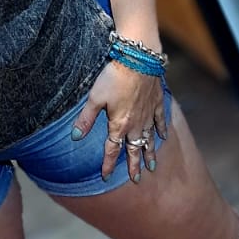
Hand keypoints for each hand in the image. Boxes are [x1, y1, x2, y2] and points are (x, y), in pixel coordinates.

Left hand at [70, 57, 167, 181]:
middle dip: (134, 165)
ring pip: (149, 139)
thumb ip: (86, 119)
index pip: (112, 150)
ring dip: (150, 153)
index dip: (109, 165)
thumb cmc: (114, 76)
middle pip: (134, 149)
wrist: (139, 59)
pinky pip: (160, 121)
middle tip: (136, 180)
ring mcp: (148, 114)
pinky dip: (162, 130)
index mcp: (119, 125)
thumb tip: (75, 137)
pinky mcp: (157, 102)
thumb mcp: (95, 98)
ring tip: (151, 167)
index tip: (106, 177)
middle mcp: (135, 124)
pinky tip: (163, 137)